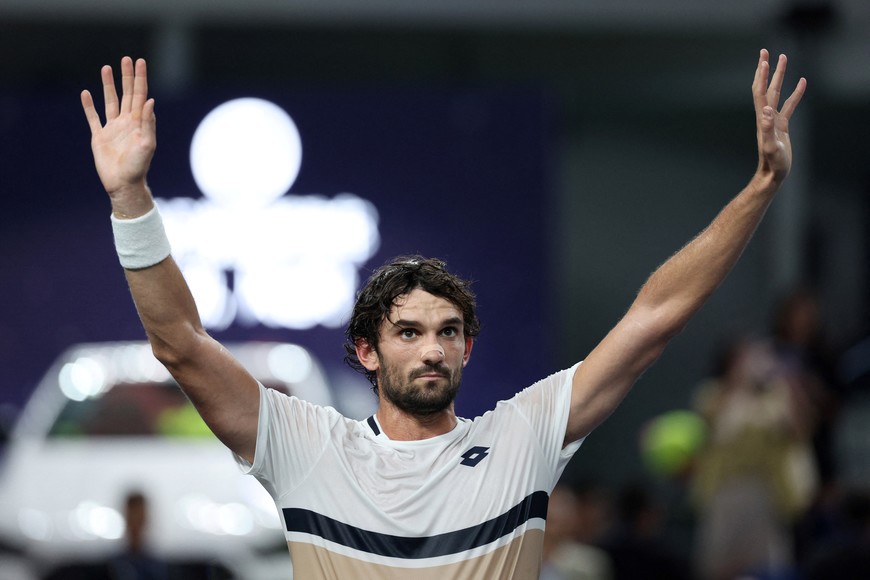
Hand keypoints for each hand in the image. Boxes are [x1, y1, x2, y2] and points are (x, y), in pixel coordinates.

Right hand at [81, 57, 155, 201]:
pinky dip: (89, 106)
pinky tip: (86, 94)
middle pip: (127, 94)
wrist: (123, 184)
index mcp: (139, 122)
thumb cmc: (138, 167)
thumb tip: (150, 101)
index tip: (140, 62)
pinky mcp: (100, 137)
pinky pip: (93, 118)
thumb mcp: (147, 145)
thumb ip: (148, 123)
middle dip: (127, 77)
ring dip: (108, 85)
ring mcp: (113, 128)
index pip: (140, 95)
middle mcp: (127, 122)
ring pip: (110, 101)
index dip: (140, 78)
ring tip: (106, 68)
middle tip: (126, 59)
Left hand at [753, 49, 805, 183]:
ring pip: (777, 93)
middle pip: (766, 87)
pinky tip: (802, 82)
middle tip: (766, 52)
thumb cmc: (772, 163)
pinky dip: (795, 93)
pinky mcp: (782, 126)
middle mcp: (766, 116)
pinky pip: (790, 105)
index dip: (761, 76)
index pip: (760, 92)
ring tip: (784, 58)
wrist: (773, 174)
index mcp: (763, 118)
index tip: (763, 60)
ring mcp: (774, 120)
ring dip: (780, 76)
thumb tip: (766, 111)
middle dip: (766, 69)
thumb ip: (767, 129)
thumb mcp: (771, 146)